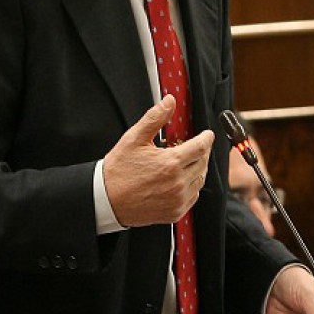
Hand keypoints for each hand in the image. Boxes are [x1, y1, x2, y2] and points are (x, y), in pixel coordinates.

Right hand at [102, 95, 213, 226]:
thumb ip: (155, 118)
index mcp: (170, 164)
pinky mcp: (175, 212)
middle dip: (201, 152)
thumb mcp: (134, 138)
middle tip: (192, 146)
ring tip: (184, 162)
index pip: (201, 147)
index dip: (207, 138)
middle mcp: (177, 183)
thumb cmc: (118, 171)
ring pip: (200, 180)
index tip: (207, 134)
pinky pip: (193, 196)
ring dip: (197, 168)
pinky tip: (179, 179)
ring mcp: (177, 200)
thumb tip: (169, 101)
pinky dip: (191, 186)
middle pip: (203, 163)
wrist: (106, 200)